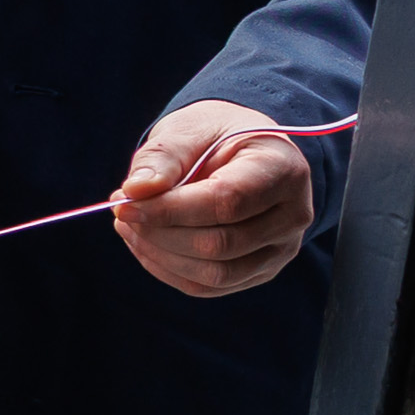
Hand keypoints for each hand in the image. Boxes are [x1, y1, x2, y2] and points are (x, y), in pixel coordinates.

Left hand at [112, 100, 316, 298]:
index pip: (226, 202)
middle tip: (122, 210)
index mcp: (283, 170)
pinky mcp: (260, 271)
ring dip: (159, 254)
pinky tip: (144, 242)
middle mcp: (292, 216)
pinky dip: (167, 268)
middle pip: (220, 243)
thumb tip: (135, 191)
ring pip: (214, 273)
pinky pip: (209, 286)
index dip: (170, 209)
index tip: (125, 203)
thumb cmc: (217, 135)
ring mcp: (280, 250)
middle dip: (159, 232)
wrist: (244, 150)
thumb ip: (164, 157)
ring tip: (129, 224)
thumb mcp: (191, 128)